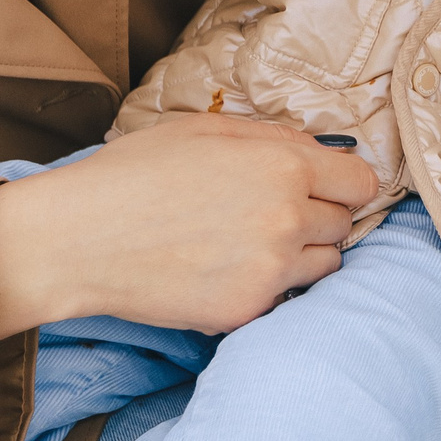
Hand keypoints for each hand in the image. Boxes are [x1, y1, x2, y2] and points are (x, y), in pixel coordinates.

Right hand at [0, 116, 376, 339]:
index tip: (326, 189)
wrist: (80, 238)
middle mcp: (287, 216)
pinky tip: (227, 271)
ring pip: (325, 264)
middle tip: (272, 215)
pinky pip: (285, 298)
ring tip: (251, 245)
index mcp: (283, 165)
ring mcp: (270, 268)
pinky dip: (267, 287)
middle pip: (343, 223)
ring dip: (302, 255)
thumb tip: (317, 148)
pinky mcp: (248, 309)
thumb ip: (271, 138)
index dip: (344, 183)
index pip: (360, 181)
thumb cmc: (135, 174)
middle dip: (318, 217)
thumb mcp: (206, 131)